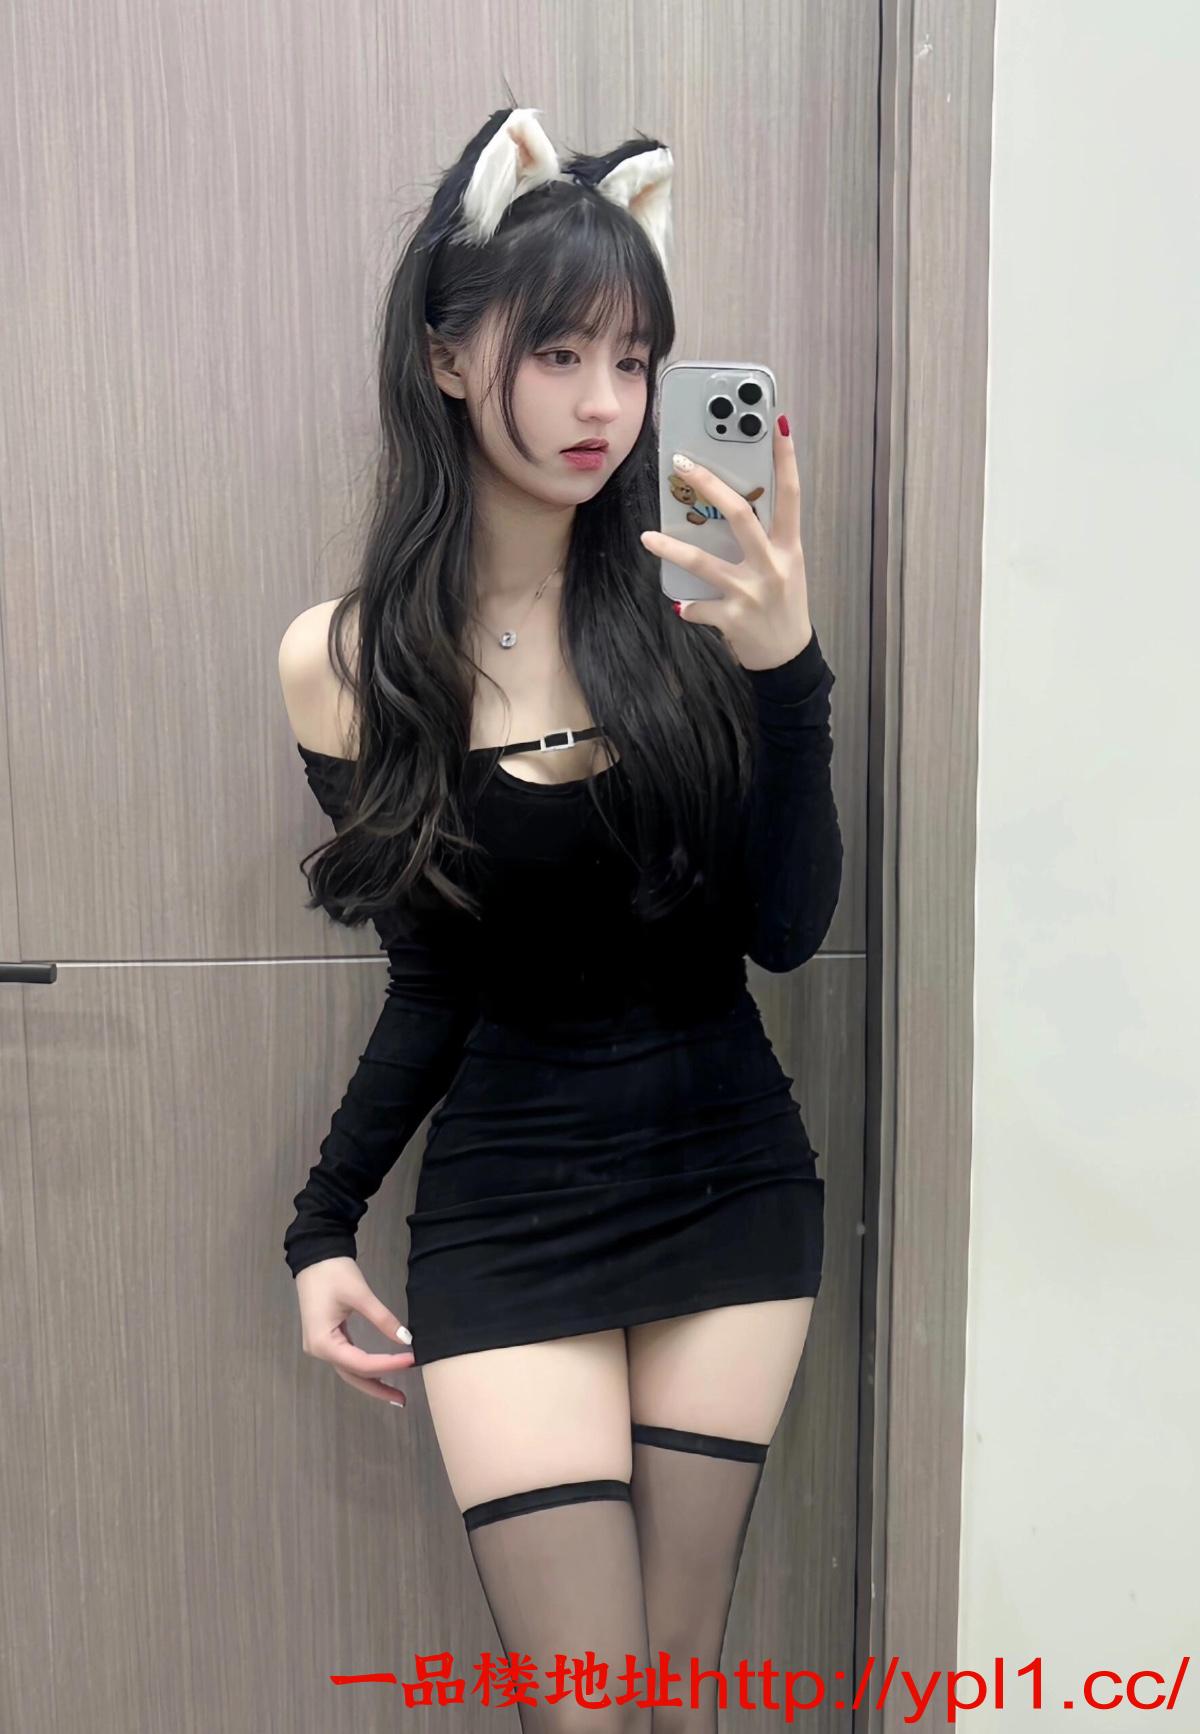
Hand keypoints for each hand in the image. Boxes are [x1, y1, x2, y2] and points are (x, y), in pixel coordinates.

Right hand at [294, 1256, 414, 1407]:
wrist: (314, 1255)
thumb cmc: (333, 1273)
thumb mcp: (360, 1295)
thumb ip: (383, 1319)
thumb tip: (406, 1340)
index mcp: (323, 1343)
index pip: (361, 1363)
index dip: (388, 1364)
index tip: (412, 1359)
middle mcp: (319, 1350)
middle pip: (352, 1375)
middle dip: (378, 1387)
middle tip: (403, 1400)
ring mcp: (322, 1346)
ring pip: (350, 1370)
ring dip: (372, 1380)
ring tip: (396, 1392)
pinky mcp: (327, 1338)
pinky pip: (347, 1359)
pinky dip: (365, 1367)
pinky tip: (380, 1371)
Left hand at [640, 414, 812, 672]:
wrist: (789, 658)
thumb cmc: (785, 606)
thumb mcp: (785, 567)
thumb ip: (764, 540)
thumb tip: (728, 509)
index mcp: (788, 547)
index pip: (790, 494)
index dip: (786, 458)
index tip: (778, 424)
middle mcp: (772, 564)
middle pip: (740, 514)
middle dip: (710, 485)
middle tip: (683, 464)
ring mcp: (752, 592)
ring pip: (703, 562)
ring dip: (671, 549)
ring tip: (648, 537)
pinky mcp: (733, 619)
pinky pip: (699, 607)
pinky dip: (688, 606)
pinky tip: (680, 604)